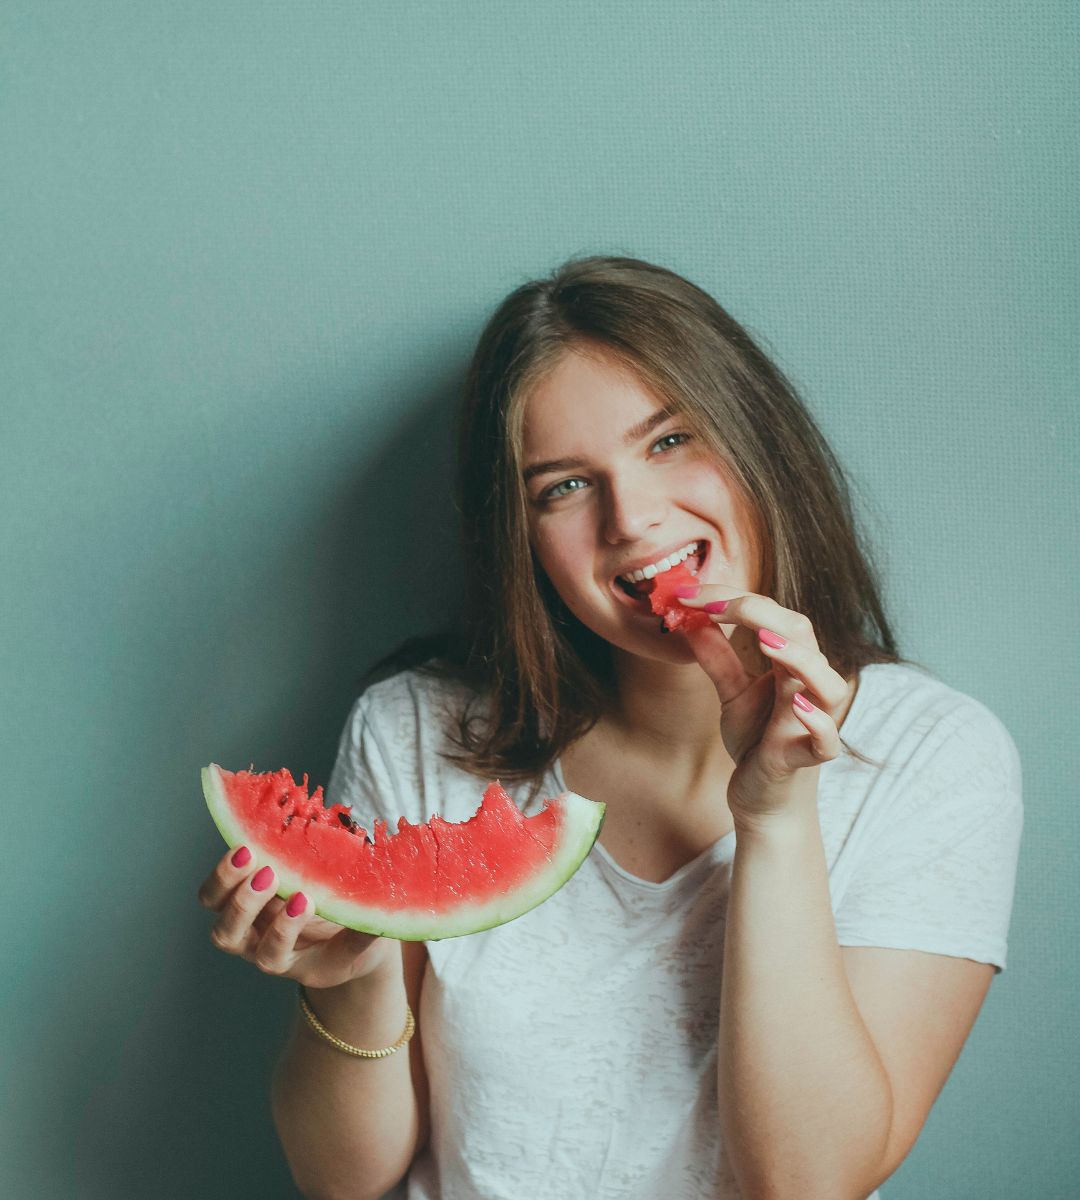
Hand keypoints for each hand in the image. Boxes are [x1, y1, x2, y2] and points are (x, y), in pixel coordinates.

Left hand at [197, 848, 400, 989]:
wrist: (334, 938)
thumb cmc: (350, 940)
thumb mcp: (363, 942)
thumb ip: (366, 929)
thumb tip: (382, 907)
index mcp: (287, 961)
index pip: (273, 954)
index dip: (284, 930)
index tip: (306, 900)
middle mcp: (256, 944)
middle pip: (229, 936)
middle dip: (246, 904)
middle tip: (270, 874)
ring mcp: (244, 920)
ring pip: (215, 907)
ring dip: (227, 882)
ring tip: (249, 853)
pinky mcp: (238, 895)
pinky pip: (217, 886)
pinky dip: (226, 867)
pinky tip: (247, 841)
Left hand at [675, 584, 852, 822]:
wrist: (763, 800)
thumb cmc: (757, 741)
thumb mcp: (732, 694)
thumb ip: (717, 658)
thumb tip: (691, 619)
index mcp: (790, 664)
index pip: (772, 616)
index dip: (733, 599)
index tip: (690, 594)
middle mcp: (807, 686)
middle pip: (802, 635)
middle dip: (760, 612)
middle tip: (714, 603)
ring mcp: (812, 722)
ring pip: (826, 683)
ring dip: (800, 658)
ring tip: (765, 639)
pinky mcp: (807, 758)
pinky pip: (827, 741)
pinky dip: (817, 722)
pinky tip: (796, 706)